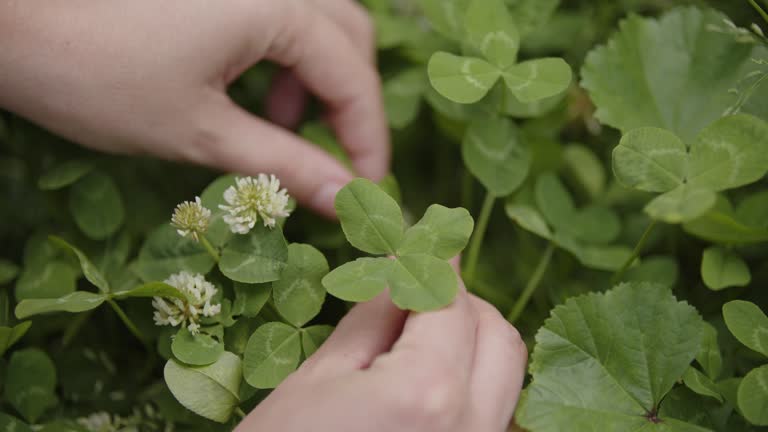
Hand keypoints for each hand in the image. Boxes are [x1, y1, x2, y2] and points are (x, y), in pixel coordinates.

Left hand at [0, 0, 388, 216]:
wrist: (6, 20)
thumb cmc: (96, 75)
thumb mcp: (201, 132)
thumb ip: (285, 164)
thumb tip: (346, 200)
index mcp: (277, 6)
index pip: (353, 78)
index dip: (367, 140)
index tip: (366, 192)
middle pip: (348, 39)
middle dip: (347, 104)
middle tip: (330, 159)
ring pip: (316, 22)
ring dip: (314, 79)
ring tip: (276, 126)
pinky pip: (278, 13)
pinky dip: (280, 56)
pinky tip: (250, 91)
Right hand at [237, 273, 527, 431]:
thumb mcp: (318, 380)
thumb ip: (372, 319)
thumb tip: (400, 272)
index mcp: (428, 393)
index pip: (450, 301)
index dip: (438, 262)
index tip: (431, 238)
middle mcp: (473, 428)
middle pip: (498, 338)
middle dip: (463, 304)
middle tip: (416, 295)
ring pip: (506, 380)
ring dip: (473, 344)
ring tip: (418, 338)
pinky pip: (493, 417)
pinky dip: (472, 386)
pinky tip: (426, 384)